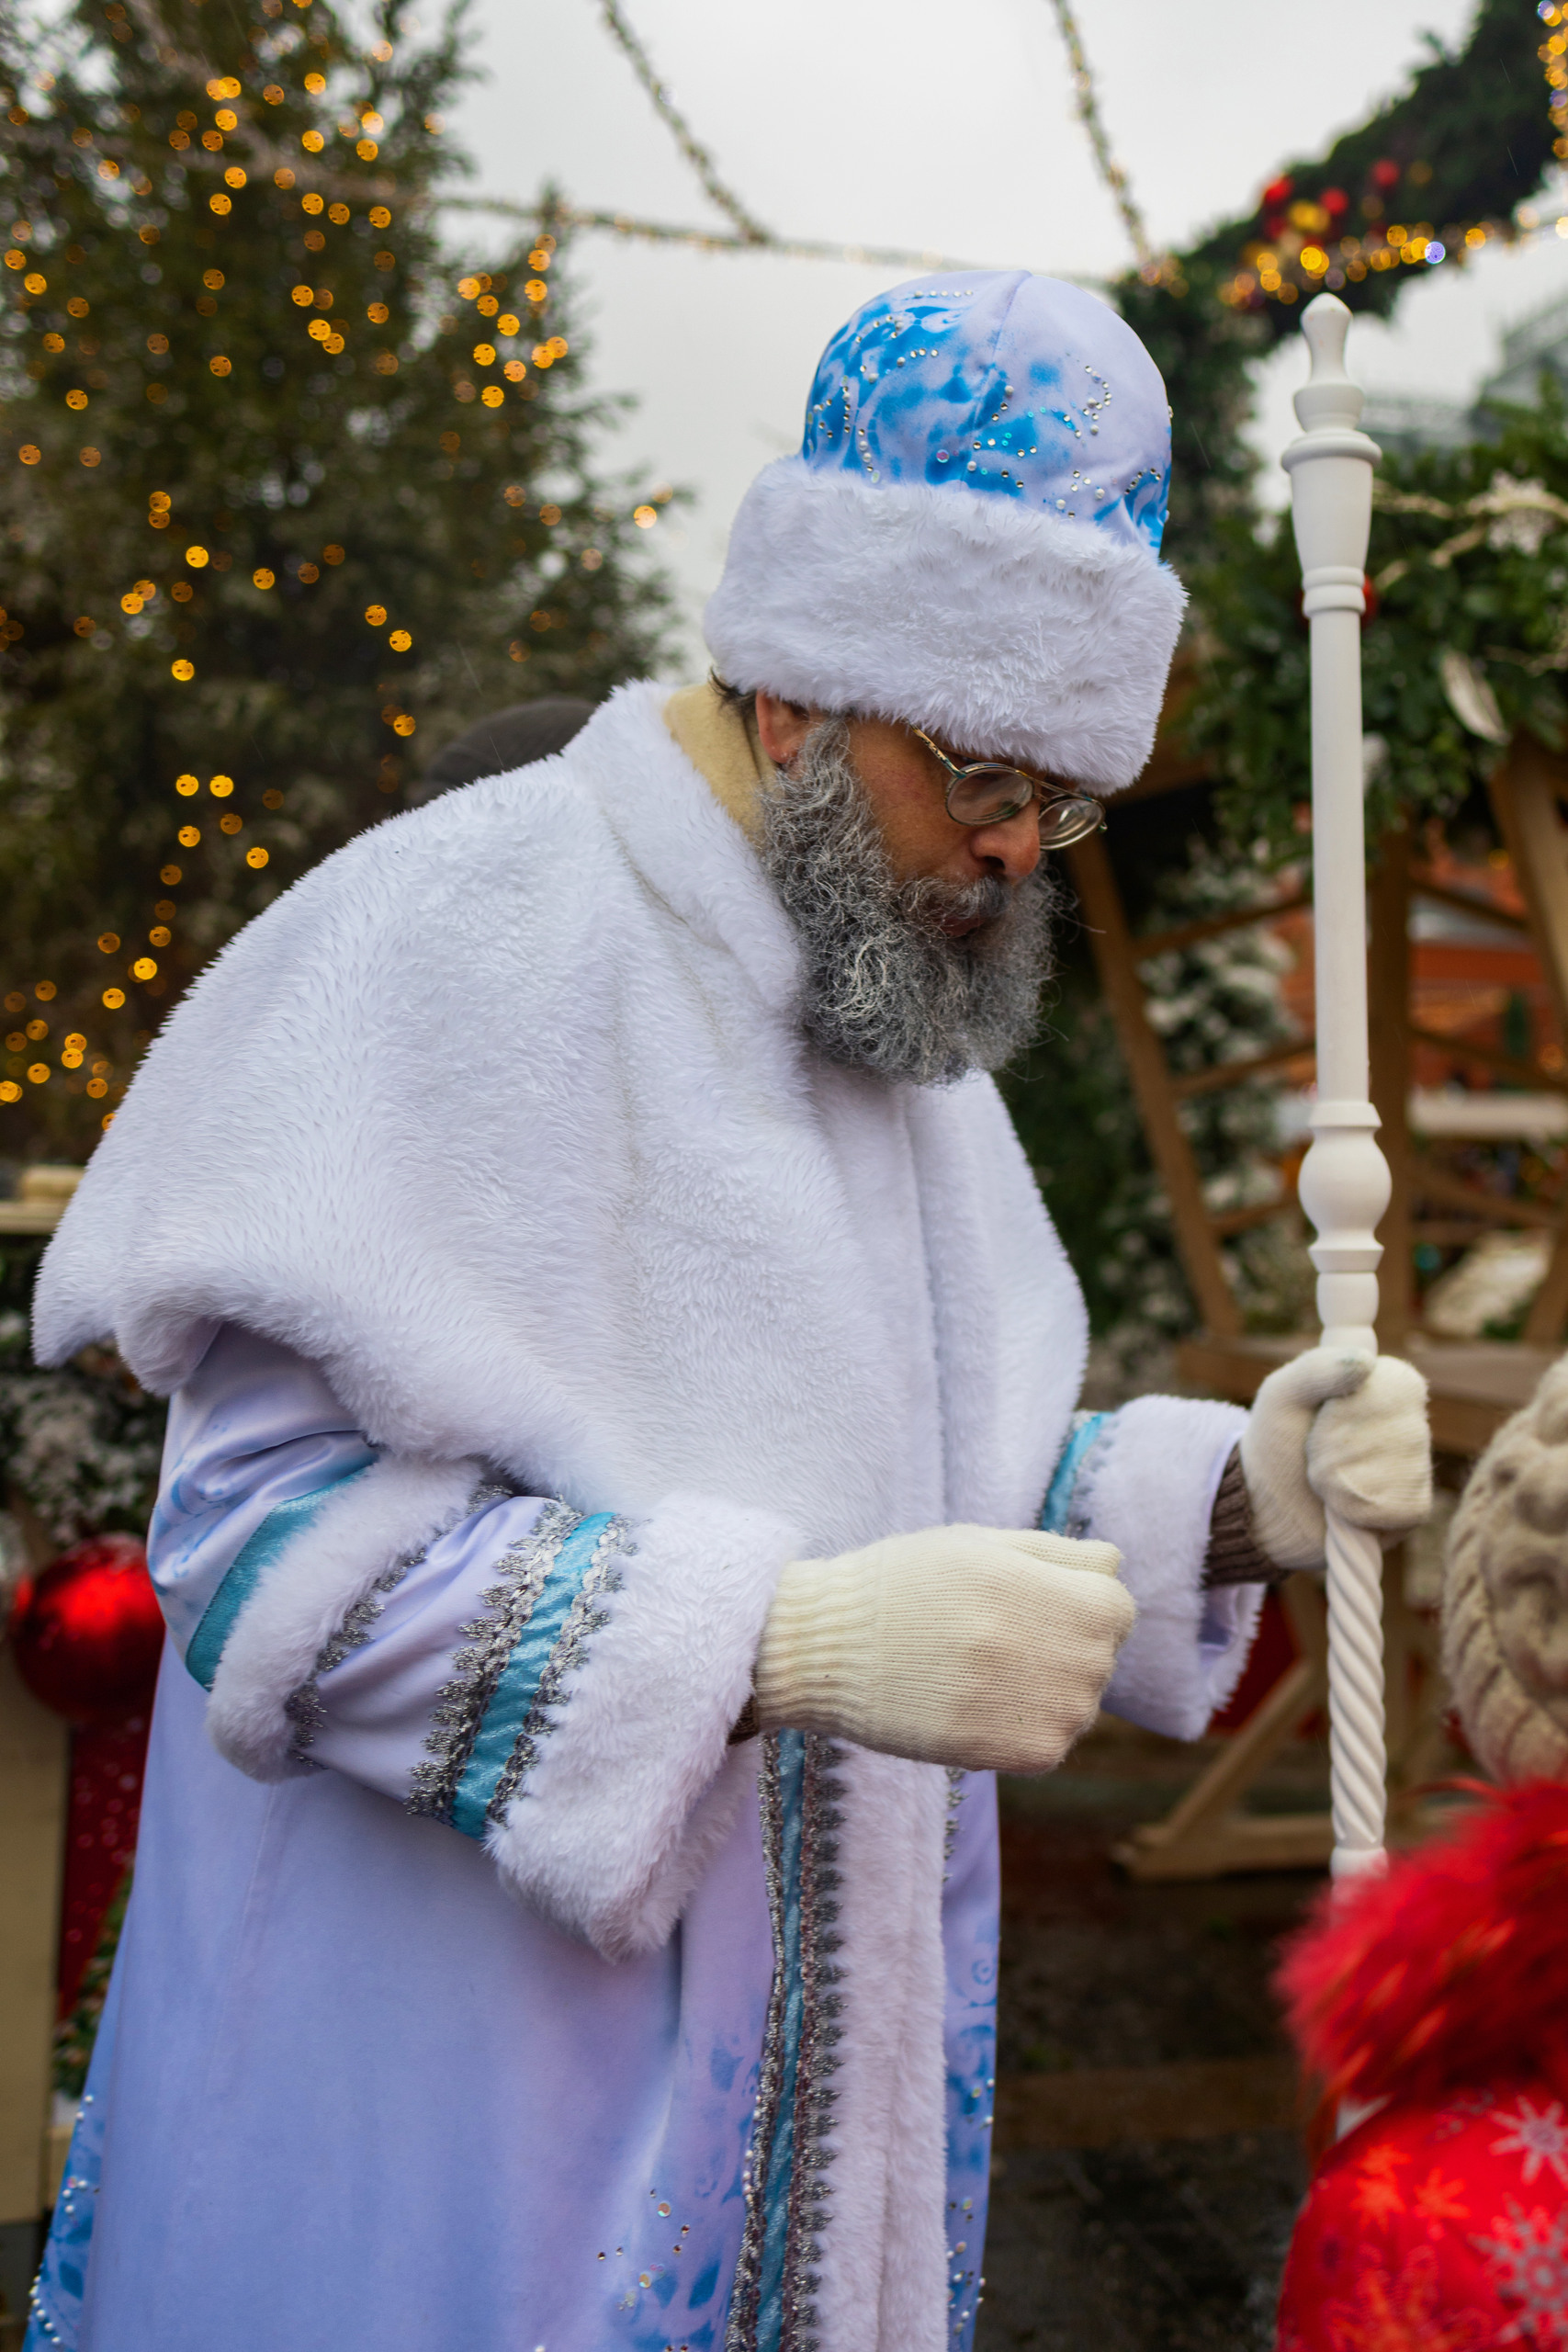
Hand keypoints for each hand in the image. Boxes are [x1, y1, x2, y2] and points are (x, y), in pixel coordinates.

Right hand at [753, 1523, 1133, 1773]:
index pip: (1115, 1605)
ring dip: (1037, 1689)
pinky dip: (1016, 1727)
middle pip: (1098, 1655)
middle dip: (1053, 1643)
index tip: (1010, 1600)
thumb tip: (1115, 1566)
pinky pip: (1048, 1742)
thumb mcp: (984, 1543)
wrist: (834, 1647)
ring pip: (1076, 1702)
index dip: (1061, 1597)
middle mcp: (1082, 1658)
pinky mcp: (1027, 1756)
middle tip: (982, 1634)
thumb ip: (1060, 1553)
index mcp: (1081, 1599)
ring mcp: (1059, 1712)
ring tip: (971, 1668)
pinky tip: (968, 1703)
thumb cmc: (906, 1583)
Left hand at [1240, 1349, 1431, 1571]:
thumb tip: (1366, 1362)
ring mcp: (1417, 1465)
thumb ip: (1316, 1368)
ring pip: (1394, 1472)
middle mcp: (1413, 1420)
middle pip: (1392, 1433)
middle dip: (1335, 1446)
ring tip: (1325, 1478)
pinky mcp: (1412, 1507)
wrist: (1268, 1503)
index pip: (1394, 1387)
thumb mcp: (1282, 1393)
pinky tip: (1341, 1506)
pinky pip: (1401, 1508)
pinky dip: (1358, 1510)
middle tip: (1314, 1450)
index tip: (1321, 1411)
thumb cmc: (1277, 1439)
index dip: (1345, 1408)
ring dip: (1341, 1480)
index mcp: (1390, 1381)